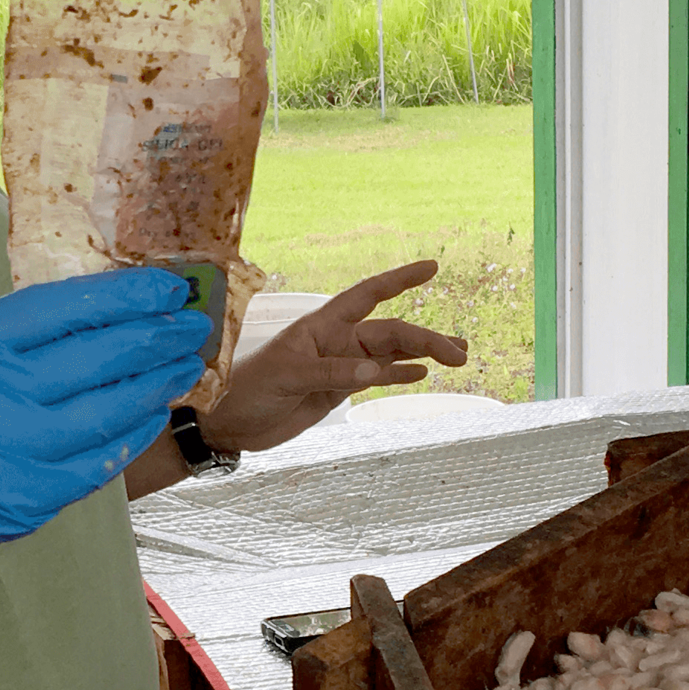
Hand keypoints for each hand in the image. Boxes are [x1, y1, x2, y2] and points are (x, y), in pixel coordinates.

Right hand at [0, 270, 212, 565]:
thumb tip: (107, 306)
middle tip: (193, 324)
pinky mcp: (32, 495)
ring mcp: (15, 450)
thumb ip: (17, 332)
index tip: (166, 287)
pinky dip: (133, 433)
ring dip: (155, 384)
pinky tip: (154, 411)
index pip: (62, 308)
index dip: (123, 295)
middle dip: (154, 336)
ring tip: (185, 364)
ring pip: (106, 410)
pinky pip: (99, 459)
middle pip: (94, 357)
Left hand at [200, 261, 469, 455]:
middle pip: (391, 332)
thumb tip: (377, 371)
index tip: (432, 266)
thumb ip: (332, 373)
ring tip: (458, 357)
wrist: (229, 422)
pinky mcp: (338, 390)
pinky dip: (401, 375)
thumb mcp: (286, 377)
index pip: (368, 295)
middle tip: (459, 353)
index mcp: (321, 325)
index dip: (399, 280)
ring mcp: (340, 366)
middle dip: (426, 339)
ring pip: (391, 354)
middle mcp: (336, 340)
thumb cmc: (248, 389)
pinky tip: (423, 374)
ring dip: (423, 354)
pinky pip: (378, 379)